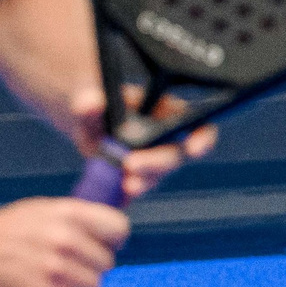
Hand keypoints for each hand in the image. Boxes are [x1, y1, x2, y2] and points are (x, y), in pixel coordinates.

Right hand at [0, 196, 130, 286]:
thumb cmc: (9, 229)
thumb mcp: (45, 209)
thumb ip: (78, 218)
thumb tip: (112, 231)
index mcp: (70, 213)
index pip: (119, 229)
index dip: (113, 240)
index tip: (101, 245)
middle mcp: (66, 238)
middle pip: (107, 263)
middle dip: (91, 266)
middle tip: (69, 265)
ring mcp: (55, 267)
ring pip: (94, 286)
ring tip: (57, 279)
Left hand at [71, 82, 217, 198]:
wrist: (83, 120)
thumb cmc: (97, 97)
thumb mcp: (91, 93)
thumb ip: (90, 99)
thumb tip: (89, 104)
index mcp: (168, 111)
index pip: (199, 125)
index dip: (203, 137)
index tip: (193, 148)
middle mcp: (166, 138)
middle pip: (175, 155)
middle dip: (157, 162)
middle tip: (131, 164)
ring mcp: (151, 161)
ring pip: (156, 175)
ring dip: (143, 181)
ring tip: (125, 184)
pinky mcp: (135, 177)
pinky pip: (136, 188)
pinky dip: (126, 193)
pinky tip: (116, 192)